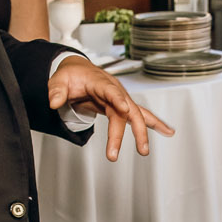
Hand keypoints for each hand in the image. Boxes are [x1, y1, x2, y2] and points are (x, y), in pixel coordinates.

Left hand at [50, 58, 174, 159]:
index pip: (110, 91)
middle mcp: (115, 91)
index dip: (118, 99)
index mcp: (100, 82)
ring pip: (135, 116)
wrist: (79, 71)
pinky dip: (154, 124)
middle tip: (128, 149)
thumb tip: (53, 102)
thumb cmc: (72, 75)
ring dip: (142, 133)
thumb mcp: (59, 80)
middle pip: (127, 110)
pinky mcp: (122, 107)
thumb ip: (56, 91)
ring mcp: (121, 99)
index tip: (125, 108)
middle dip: (131, 130)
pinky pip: (140, 116)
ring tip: (144, 150)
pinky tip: (168, 131)